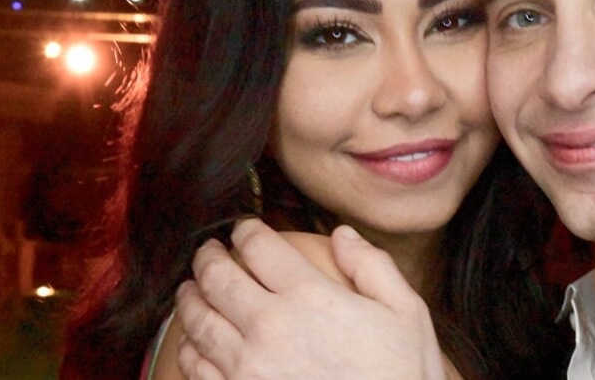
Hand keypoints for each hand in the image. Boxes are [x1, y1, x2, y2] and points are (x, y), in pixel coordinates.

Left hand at [175, 220, 447, 379]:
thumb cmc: (402, 376)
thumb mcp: (406, 313)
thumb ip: (372, 266)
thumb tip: (342, 234)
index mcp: (310, 296)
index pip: (259, 246)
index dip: (246, 231)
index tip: (243, 229)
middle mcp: (270, 326)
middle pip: (217, 278)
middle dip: (207, 258)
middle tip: (206, 252)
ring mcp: (247, 367)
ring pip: (198, 320)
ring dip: (189, 298)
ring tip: (190, 289)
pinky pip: (197, 367)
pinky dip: (188, 346)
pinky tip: (192, 339)